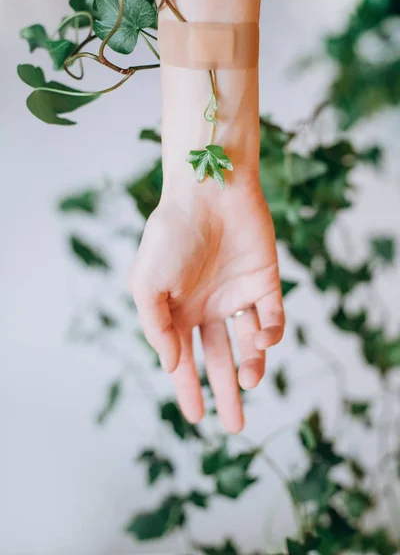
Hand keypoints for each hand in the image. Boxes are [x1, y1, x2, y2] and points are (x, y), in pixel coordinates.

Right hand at [129, 178, 284, 432]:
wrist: (209, 194)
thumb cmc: (171, 236)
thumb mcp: (147, 285)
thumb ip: (156, 328)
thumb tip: (173, 365)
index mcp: (177, 310)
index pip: (183, 359)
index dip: (188, 389)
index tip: (197, 419)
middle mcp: (208, 307)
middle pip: (220, 358)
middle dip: (227, 393)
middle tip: (235, 427)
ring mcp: (237, 296)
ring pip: (249, 345)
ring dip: (251, 366)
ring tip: (249, 381)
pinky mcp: (265, 283)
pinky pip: (272, 318)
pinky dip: (270, 335)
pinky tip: (260, 339)